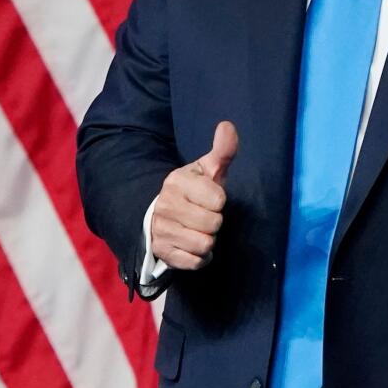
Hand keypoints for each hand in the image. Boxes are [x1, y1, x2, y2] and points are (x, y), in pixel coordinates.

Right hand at [150, 121, 237, 269]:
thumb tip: (227, 125)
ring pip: (204, 244)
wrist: (160, 215)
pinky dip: (200, 257)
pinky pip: (195, 262)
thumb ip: (222, 150)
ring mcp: (161, 231)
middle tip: (204, 215)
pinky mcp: (162, 253)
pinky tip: (193, 245)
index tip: (210, 198)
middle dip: (214, 222)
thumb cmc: (194, 190)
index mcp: (177, 182)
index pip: (218, 200)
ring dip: (208, 240)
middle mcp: (165, 206)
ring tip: (199, 230)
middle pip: (213, 224)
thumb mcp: (208, 169)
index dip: (219, 201)